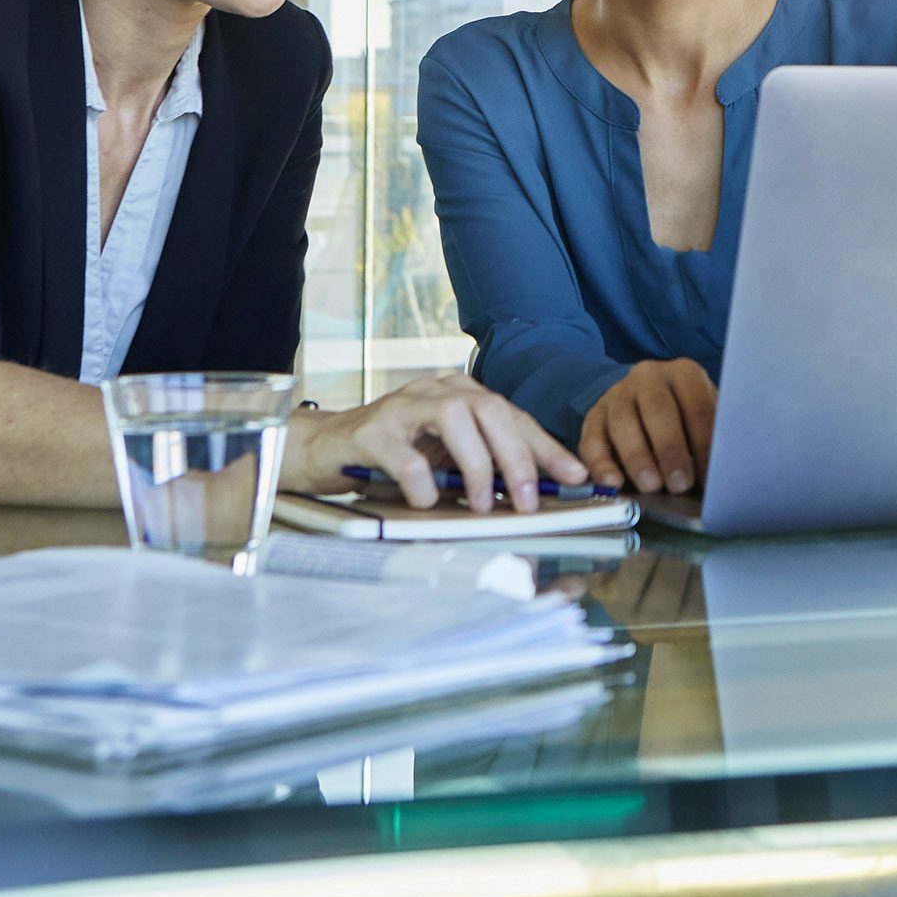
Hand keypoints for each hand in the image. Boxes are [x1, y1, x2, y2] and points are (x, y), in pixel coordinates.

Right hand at [285, 373, 587, 512]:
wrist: (320, 449)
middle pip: (490, 410)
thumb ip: (481, 466)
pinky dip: (422, 481)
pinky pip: (404, 452)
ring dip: (477, 465)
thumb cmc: (391, 455)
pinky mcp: (369, 430)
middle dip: (518, 457)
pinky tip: (428, 503)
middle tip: (530, 500)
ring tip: (484, 505)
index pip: (513, 415)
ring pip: (454, 419)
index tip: (576, 477)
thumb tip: (532, 493)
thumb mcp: (443, 459)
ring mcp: (401, 406)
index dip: (547, 447)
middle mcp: (435, 391)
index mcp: (459, 395)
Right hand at [579, 358, 715, 494]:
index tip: (709, 478)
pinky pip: (592, 440)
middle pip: (658, 410)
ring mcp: (618, 394)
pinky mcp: (594, 416)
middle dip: (670, 450)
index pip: (697, 408)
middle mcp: (648, 377)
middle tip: (680, 484)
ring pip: (623, 423)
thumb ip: (712, 436)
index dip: (704, 445)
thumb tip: (723, 473)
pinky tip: (614, 483)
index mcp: (684, 374)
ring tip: (651, 486)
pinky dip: (601, 464)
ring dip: (638, 458)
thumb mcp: (703, 416)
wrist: (644, 398)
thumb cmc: (684, 415)